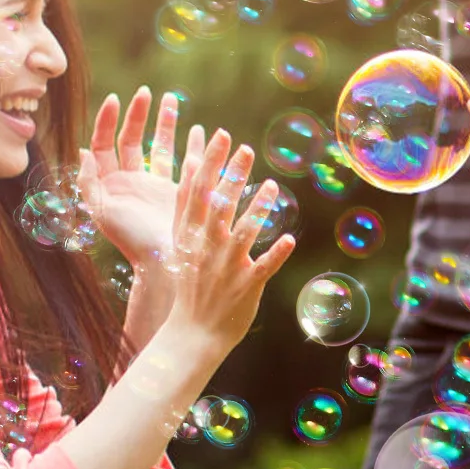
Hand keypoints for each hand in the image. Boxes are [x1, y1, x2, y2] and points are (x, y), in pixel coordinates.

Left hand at [79, 89, 203, 271]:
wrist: (161, 263)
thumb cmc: (130, 240)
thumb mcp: (101, 211)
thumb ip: (88, 181)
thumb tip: (84, 150)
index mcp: (108, 183)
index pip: (104, 143)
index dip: (108, 120)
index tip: (117, 99)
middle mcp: (130, 181)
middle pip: (131, 139)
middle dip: (138, 114)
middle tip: (146, 92)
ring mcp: (154, 186)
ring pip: (158, 146)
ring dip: (164, 122)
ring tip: (171, 99)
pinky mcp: (176, 192)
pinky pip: (183, 161)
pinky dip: (190, 145)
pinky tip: (198, 129)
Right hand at [160, 131, 293, 356]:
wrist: (191, 333)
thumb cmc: (190, 284)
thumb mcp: (180, 244)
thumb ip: (187, 208)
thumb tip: (192, 166)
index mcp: (189, 236)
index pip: (196, 192)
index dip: (209, 162)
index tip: (220, 135)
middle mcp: (206, 248)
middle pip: (218, 205)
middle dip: (231, 175)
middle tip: (245, 148)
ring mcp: (226, 268)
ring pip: (243, 233)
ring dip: (258, 208)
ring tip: (272, 185)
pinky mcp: (245, 286)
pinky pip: (263, 268)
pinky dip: (276, 254)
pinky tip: (289, 239)